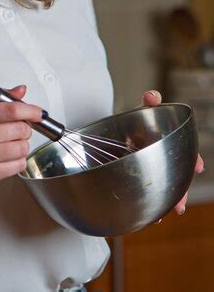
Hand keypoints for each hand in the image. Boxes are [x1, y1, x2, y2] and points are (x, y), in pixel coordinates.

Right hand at [0, 85, 41, 198]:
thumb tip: (21, 90)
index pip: (11, 110)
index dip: (31, 110)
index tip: (39, 112)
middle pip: (21, 129)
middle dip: (25, 127)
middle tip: (17, 128)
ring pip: (22, 148)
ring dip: (22, 144)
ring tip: (10, 143)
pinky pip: (18, 165)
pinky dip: (18, 159)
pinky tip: (7, 155)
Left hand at [142, 89, 203, 216]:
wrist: (112, 136)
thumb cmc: (134, 122)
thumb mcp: (141, 112)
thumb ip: (148, 103)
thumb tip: (153, 96)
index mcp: (169, 145)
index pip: (187, 153)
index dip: (194, 160)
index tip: (199, 167)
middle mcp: (164, 160)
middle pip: (178, 177)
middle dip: (182, 191)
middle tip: (180, 204)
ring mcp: (153, 171)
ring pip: (167, 189)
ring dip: (170, 202)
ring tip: (169, 213)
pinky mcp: (140, 180)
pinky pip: (150, 195)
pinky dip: (152, 206)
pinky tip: (152, 216)